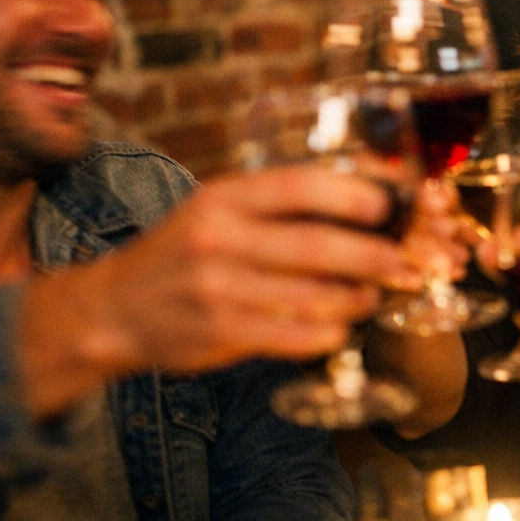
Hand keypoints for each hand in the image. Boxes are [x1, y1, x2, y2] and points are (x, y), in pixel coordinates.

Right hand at [19, 165, 457, 415]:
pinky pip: (290, 334)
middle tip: (406, 262)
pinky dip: (326, 331)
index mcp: (224, 198)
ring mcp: (217, 288)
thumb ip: (277, 207)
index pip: (298, 186)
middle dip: (373, 255)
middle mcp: (219, 238)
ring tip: (378, 294)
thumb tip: (364, 204)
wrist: (113, 309)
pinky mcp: (219, 333)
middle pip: (315, 245)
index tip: (388, 205)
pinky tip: (342, 326)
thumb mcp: (218, 211)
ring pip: (310, 294)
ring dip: (357, 296)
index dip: (351, 194)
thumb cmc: (183, 253)